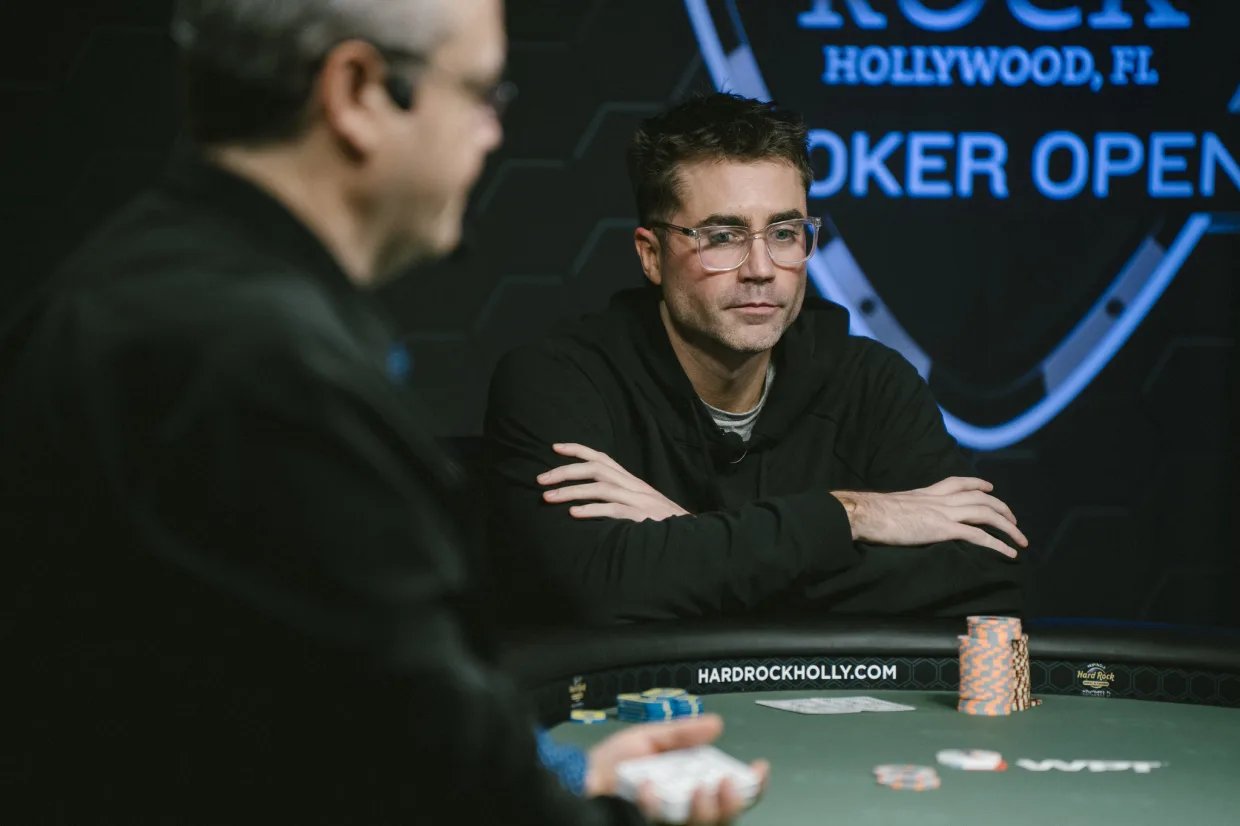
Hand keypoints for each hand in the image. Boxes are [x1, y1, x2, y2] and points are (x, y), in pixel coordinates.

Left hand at [538, 443, 690, 521]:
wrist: (691, 535)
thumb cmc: (659, 521)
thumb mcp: (638, 502)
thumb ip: (616, 496)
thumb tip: (588, 496)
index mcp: (629, 480)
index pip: (601, 457)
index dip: (578, 450)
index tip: (554, 447)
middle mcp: (632, 485)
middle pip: (596, 469)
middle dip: (565, 471)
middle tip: (540, 480)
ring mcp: (637, 500)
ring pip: (600, 488)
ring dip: (571, 492)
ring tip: (547, 498)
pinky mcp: (640, 517)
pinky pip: (613, 510)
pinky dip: (592, 511)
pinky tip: (573, 515)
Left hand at [585, 714, 768, 824]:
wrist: (572, 779)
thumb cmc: (608, 765)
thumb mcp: (648, 739)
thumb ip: (681, 733)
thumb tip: (715, 723)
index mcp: (686, 787)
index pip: (728, 795)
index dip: (751, 786)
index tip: (760, 769)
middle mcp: (679, 810)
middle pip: (721, 819)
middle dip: (730, 803)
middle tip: (725, 783)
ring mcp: (662, 822)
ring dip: (701, 809)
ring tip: (697, 789)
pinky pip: (655, 822)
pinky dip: (653, 804)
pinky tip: (648, 787)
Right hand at [832, 476, 1027, 557]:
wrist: (868, 514)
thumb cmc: (874, 513)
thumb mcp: (895, 506)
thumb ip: (908, 509)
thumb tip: (904, 517)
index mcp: (927, 492)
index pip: (959, 482)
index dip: (978, 483)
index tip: (990, 486)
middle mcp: (940, 499)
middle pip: (981, 497)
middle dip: (1002, 508)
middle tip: (1014, 521)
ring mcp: (943, 513)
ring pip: (986, 514)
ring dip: (1008, 527)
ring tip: (1020, 539)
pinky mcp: (943, 529)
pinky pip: (978, 536)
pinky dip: (998, 544)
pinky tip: (1009, 553)